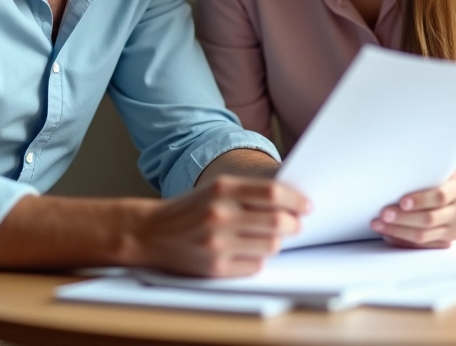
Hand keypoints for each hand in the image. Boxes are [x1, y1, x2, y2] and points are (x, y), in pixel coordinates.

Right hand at [132, 176, 309, 276]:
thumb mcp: (215, 189)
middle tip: (295, 224)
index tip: (306, 205)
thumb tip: (291, 202)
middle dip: (293, 224)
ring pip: (271, 246)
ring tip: (268, 237)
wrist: (149, 232)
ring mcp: (218, 243)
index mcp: (222, 189)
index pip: (272, 192)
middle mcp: (220, 214)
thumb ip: (249, 192)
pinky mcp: (215, 267)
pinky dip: (258, 259)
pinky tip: (247, 251)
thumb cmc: (189, 209)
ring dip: (276, 242)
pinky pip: (255, 266)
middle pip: (277, 221)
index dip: (295, 199)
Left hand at [371, 173, 455, 248]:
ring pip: (424, 236)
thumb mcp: (435, 170)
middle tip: (383, 214)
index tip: (401, 202)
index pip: (440, 197)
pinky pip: (421, 246)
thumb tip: (390, 179)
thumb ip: (422, 174)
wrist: (453, 192)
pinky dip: (402, 240)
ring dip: (398, 231)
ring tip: (379, 224)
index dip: (420, 200)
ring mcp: (455, 228)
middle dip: (403, 218)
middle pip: (430, 219)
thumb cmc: (436, 177)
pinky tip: (387, 234)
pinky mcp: (446, 241)